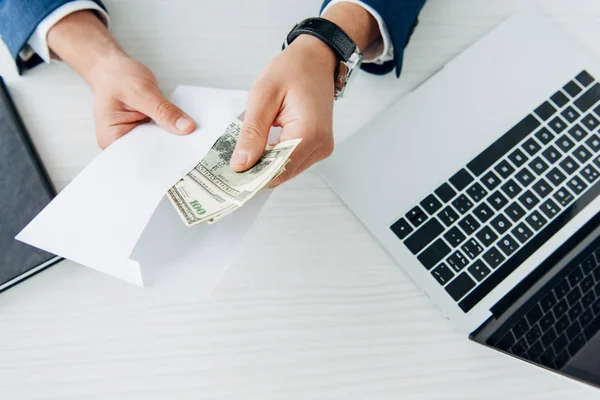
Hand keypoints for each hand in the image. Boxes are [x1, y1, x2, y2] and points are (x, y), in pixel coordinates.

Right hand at [88, 54, 194, 148]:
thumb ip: (163, 111)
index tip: (184, 152)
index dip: (161, 155)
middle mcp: (120, 143)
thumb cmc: (116, 77)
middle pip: (149, 153)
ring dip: (172, 139)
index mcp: (111, 139)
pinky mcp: (143, 132)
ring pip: (157, 145)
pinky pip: (160, 135)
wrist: (112, 68)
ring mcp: (132, 138)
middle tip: (192, 143)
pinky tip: (183, 128)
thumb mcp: (142, 91)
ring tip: (190, 135)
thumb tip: (186, 127)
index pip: (139, 156)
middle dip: (169, 147)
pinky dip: (170, 131)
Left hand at [230, 2, 379, 186]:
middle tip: (231, 164)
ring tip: (246, 153)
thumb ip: (252, 133)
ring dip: (266, 165)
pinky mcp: (319, 146)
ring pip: (287, 170)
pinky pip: (293, 161)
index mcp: (309, 132)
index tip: (230, 175)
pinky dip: (275, 158)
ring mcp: (322, 147)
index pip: (278, 168)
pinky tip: (262, 148)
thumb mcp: (263, 96)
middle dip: (257, 171)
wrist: (316, 59)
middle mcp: (321, 144)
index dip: (253, 175)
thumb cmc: (293, 69)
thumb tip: (241, 164)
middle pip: (283, 173)